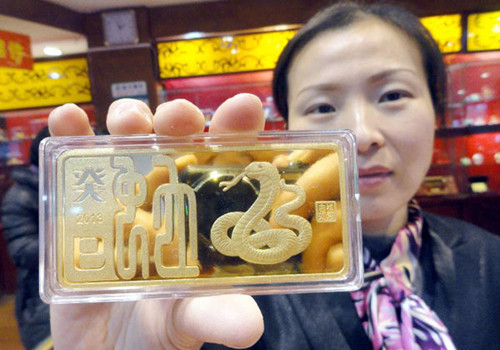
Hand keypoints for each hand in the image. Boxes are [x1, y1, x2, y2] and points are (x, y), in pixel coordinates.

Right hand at [48, 94, 265, 349]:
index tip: (245, 107)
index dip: (238, 131)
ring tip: (127, 122)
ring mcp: (126, 198)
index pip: (229, 162)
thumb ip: (215, 316)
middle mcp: (169, 198)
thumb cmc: (160, 329)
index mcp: (206, 215)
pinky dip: (71, 137)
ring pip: (131, 142)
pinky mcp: (84, 207)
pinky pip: (77, 164)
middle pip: (179, 142)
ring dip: (130, 121)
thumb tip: (248, 328)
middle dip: (179, 120)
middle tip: (179, 117)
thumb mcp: (189, 322)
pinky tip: (67, 120)